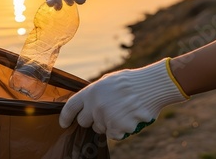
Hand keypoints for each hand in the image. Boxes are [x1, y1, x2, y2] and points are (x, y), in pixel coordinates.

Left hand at [59, 59, 188, 139]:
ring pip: (100, 129)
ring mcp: (106, 118)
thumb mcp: (107, 81)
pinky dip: (121, 130)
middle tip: (106, 112)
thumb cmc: (131, 82)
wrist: (151, 86)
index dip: (65, 117)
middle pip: (84, 122)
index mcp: (90, 92)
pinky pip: (114, 135)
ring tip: (122, 111)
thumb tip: (86, 104)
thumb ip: (94, 93)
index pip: (71, 107)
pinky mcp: (118, 127)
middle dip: (92, 120)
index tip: (64, 124)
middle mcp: (95, 106)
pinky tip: (129, 118)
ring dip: (108, 124)